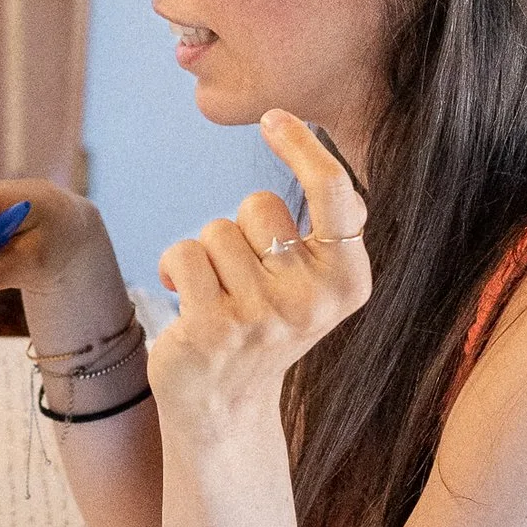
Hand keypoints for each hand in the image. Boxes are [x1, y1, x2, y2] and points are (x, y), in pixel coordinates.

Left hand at [150, 112, 370, 442]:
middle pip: (259, 205)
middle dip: (242, 226)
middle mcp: (312, 300)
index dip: (304, 147)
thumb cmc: (265, 324)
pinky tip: (187, 300)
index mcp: (349, 281)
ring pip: (216, 229)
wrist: (226, 409)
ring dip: (208, 253)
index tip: (274, 117)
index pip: (337, 194)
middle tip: (245, 279)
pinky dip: (177, 265)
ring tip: (218, 296)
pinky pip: (185, 251)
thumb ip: (322, 223)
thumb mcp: (312, 280)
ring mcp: (261, 316)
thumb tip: (296, 129)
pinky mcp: (212, 328)